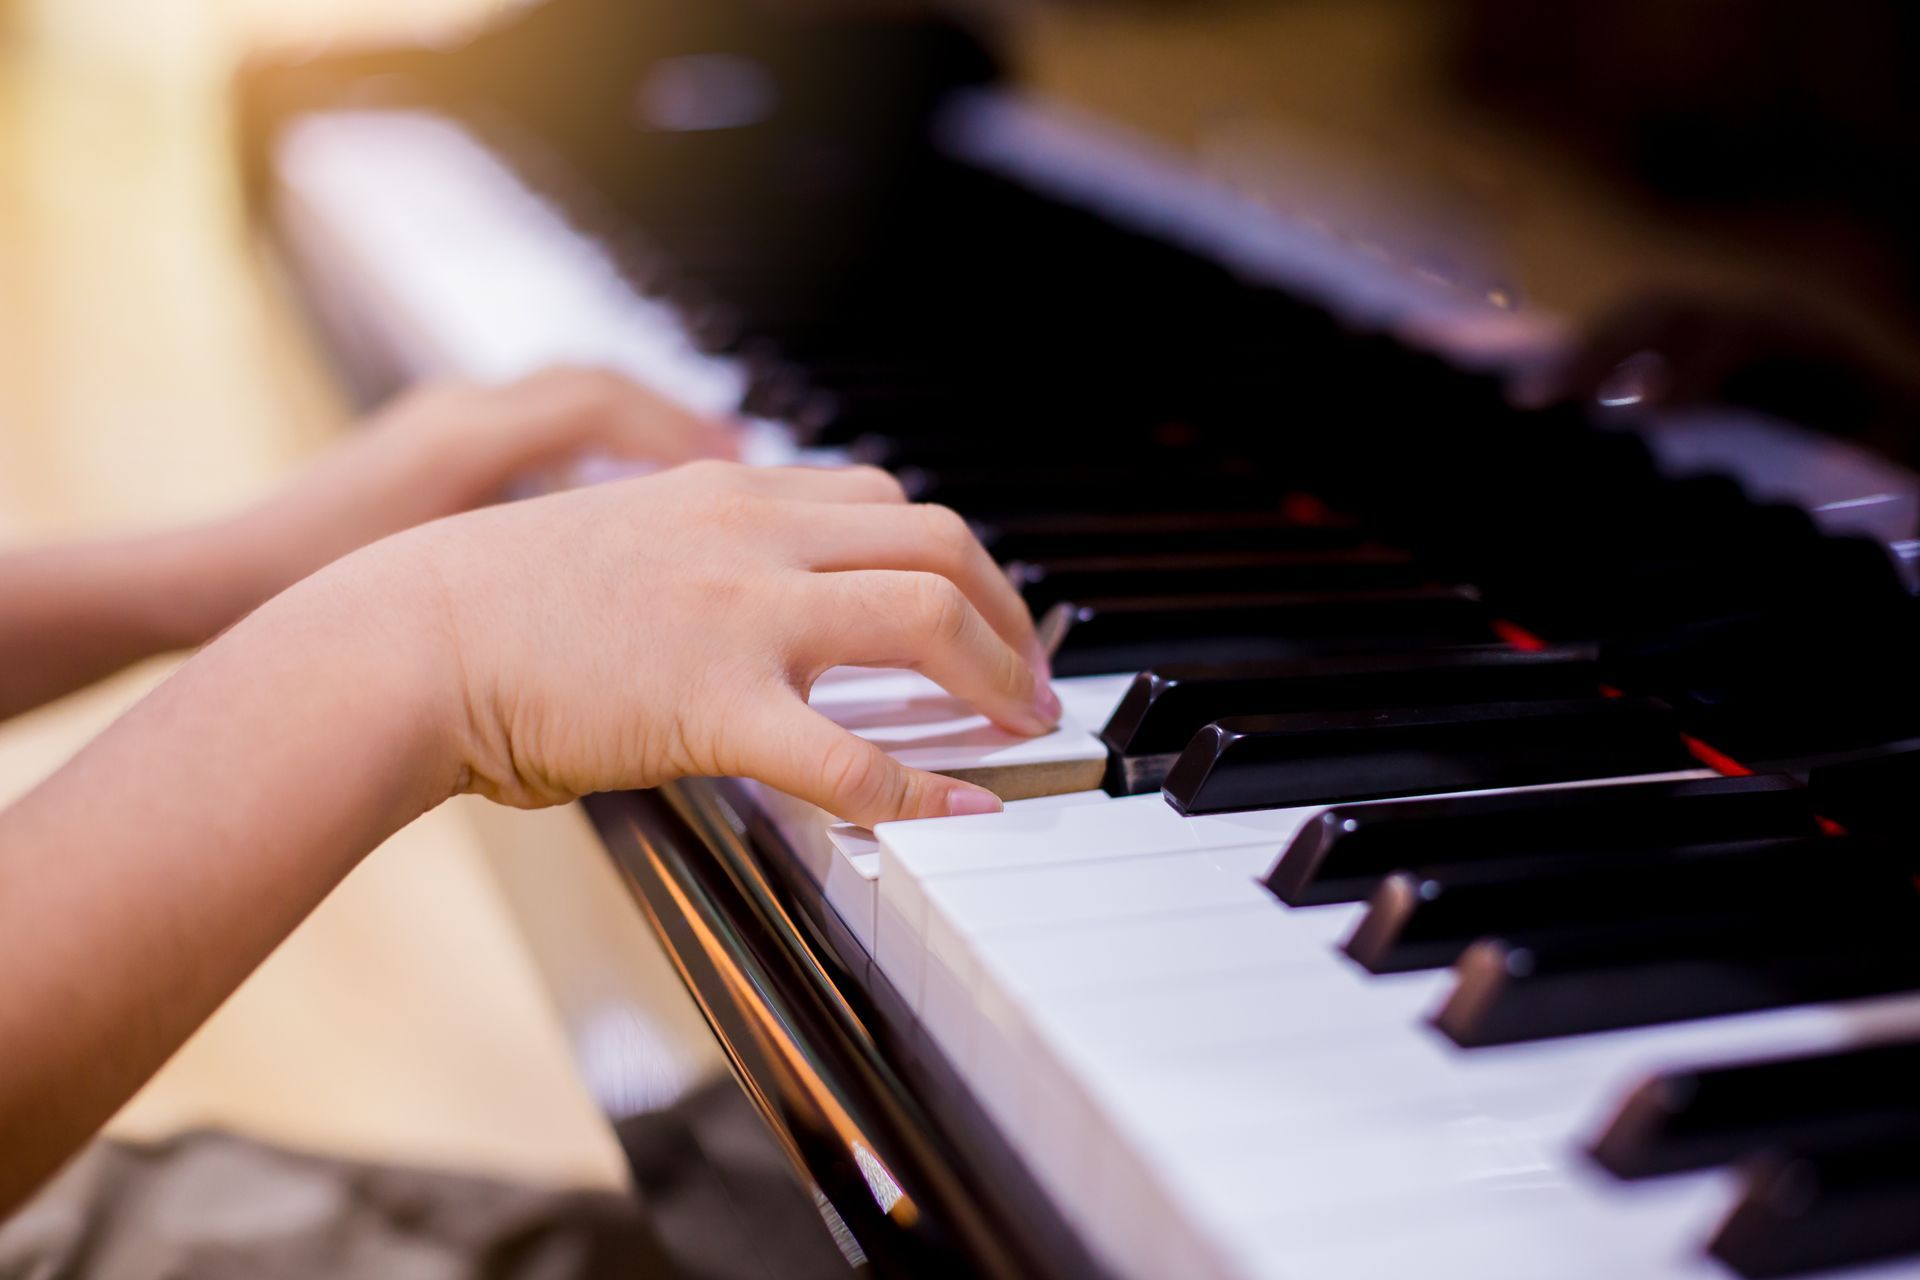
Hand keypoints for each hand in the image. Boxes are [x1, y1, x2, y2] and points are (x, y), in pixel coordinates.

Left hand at [225, 366, 735, 602]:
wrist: (219, 584)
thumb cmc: (317, 602)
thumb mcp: (448, 602)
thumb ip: (542, 591)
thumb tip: (639, 611)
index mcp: (466, 441)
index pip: (597, 404)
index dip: (677, 430)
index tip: (742, 463)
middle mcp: (458, 412)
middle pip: (593, 383)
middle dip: (673, 415)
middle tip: (740, 454)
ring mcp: (440, 420)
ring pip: (562, 395)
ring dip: (632, 424)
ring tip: (695, 464)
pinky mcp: (429, 442)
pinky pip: (531, 421)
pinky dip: (582, 443)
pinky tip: (610, 490)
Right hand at [385, 460, 1056, 825]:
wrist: (402, 638)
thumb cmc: (487, 601)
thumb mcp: (614, 537)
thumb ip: (697, 551)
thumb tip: (757, 601)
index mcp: (726, 492)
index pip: (883, 500)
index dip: (952, 557)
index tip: (976, 606)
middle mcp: (751, 532)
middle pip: (937, 541)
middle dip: (1005, 609)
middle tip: (1027, 672)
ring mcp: (739, 613)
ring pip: (925, 616)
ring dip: (997, 672)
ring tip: (1023, 724)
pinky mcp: (713, 703)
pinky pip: (851, 752)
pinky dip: (925, 784)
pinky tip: (965, 805)